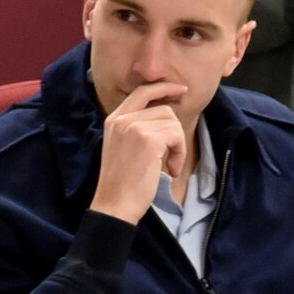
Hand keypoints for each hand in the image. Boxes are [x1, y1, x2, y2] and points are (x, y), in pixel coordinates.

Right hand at [89, 81, 187, 223]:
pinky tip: (171, 169)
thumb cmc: (122, 183)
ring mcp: (134, 127)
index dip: (163, 88)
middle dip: (175, 130)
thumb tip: (166, 114)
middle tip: (174, 153)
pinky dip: (180, 153)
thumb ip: (137, 128)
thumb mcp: (124, 147)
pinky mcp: (148, 139)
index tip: (180, 90)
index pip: (142, 92)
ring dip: (178, 146)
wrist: (114, 205)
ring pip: (172, 122)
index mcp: (114, 119)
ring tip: (170, 165)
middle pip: (163, 108)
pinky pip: (177, 135)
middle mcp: (122, 119)